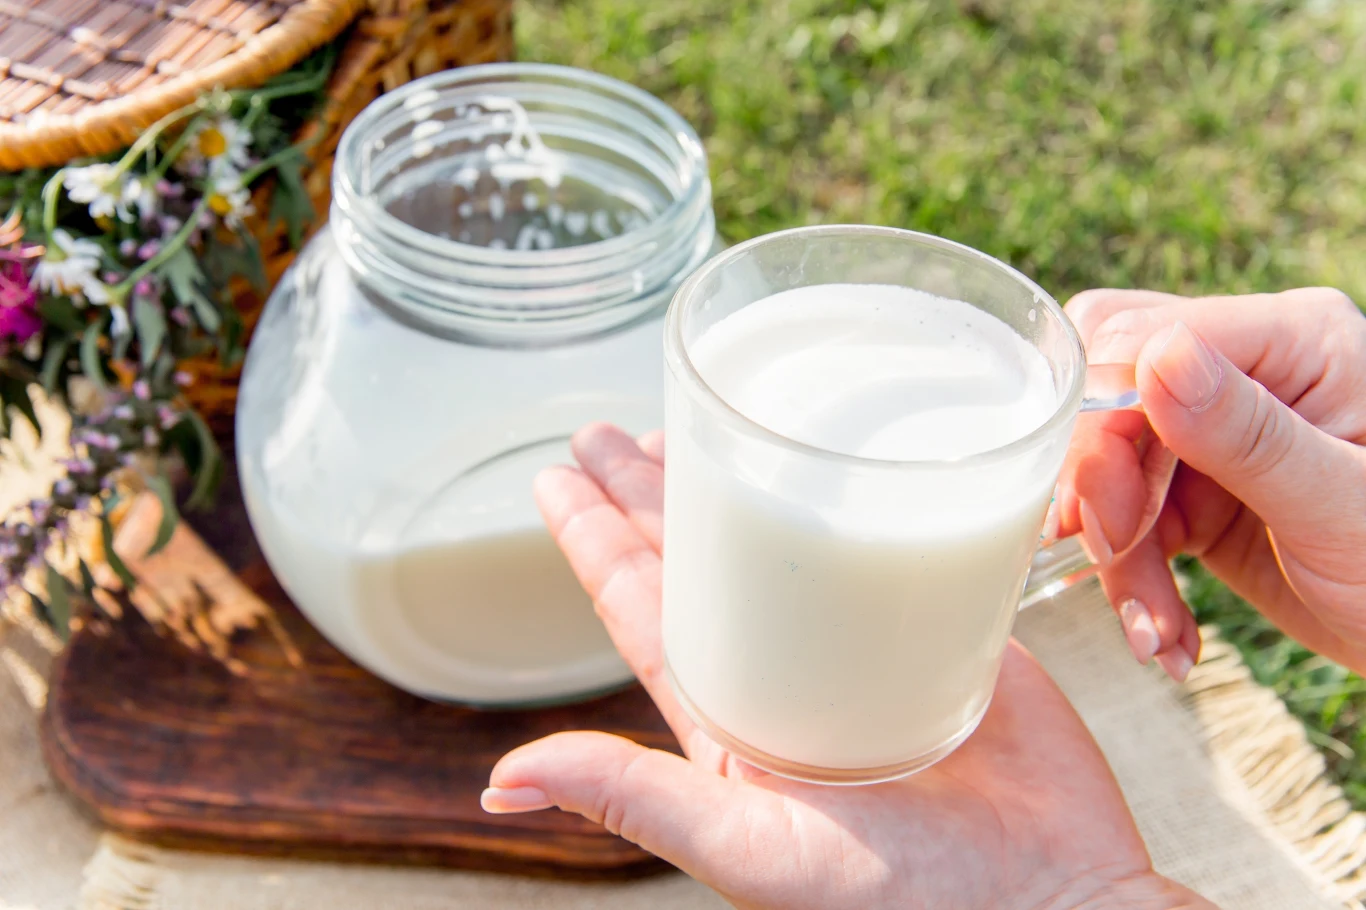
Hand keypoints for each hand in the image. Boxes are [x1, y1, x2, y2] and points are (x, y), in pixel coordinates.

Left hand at [482, 424, 1213, 909]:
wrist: (1054, 905)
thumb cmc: (906, 902)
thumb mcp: (749, 850)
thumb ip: (634, 802)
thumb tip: (501, 780)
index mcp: (730, 722)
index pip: (642, 606)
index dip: (596, 539)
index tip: (558, 478)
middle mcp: (786, 675)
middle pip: (702, 556)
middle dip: (651, 490)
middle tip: (611, 432)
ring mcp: (862, 646)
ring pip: (780, 541)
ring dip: (737, 483)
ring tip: (695, 425)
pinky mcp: (939, 626)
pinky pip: (882, 544)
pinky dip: (852, 496)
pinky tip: (835, 455)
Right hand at [1058, 288, 1365, 678]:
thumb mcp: (1342, 505)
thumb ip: (1250, 432)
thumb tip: (1158, 356)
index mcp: (1294, 340)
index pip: (1141, 337)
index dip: (1102, 421)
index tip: (1103, 513)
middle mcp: (1247, 372)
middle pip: (1108, 396)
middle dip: (1097, 487)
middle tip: (1114, 556)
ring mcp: (1219, 434)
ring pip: (1107, 470)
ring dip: (1119, 558)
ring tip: (1157, 633)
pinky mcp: (1199, 493)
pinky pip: (1126, 520)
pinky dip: (1135, 581)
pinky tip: (1167, 632)